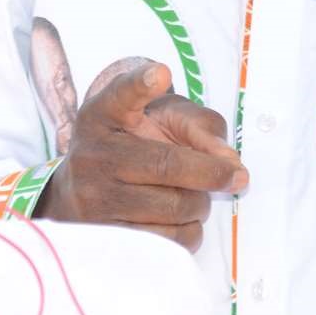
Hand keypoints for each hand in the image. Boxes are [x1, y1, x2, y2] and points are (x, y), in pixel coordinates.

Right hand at [37, 61, 245, 250]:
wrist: (81, 195)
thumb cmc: (131, 148)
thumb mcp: (158, 121)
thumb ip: (198, 124)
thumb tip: (229, 159)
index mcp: (103, 116)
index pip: (120, 96)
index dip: (140, 85)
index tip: (161, 74)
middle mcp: (94, 154)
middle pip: (167, 164)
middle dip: (211, 173)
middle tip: (234, 176)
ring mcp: (95, 198)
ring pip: (175, 207)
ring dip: (199, 204)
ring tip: (192, 197)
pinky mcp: (108, 237)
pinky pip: (170, 240)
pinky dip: (189, 231)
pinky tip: (178, 220)